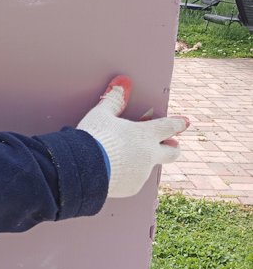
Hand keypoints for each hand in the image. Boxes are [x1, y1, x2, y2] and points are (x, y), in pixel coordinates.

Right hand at [77, 75, 188, 197]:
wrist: (83, 168)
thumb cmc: (93, 137)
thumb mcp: (101, 115)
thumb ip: (114, 99)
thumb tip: (123, 81)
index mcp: (145, 134)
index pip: (169, 127)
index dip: (178, 123)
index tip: (185, 122)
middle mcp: (149, 154)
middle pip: (173, 152)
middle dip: (173, 147)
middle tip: (170, 144)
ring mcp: (142, 173)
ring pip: (149, 166)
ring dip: (141, 161)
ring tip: (120, 158)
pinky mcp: (131, 188)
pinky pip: (133, 180)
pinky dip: (126, 175)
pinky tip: (112, 171)